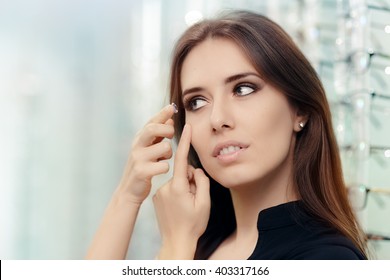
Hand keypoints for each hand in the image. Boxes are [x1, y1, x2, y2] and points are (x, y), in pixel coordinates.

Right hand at [118, 104, 175, 204]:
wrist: (129, 191)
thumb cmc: (143, 167)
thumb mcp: (148, 149)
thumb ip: (158, 135)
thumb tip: (170, 120)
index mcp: (139, 139)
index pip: (151, 122)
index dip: (162, 114)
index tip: (172, 107)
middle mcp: (136, 146)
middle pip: (152, 129)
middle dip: (166, 130)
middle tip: (171, 136)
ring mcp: (138, 159)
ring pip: (164, 147)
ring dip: (168, 153)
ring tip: (163, 159)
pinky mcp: (142, 172)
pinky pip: (164, 166)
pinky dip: (165, 167)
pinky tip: (160, 170)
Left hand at [153, 124, 210, 258]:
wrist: (176, 242)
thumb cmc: (193, 224)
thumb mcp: (204, 203)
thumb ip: (201, 182)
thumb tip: (194, 170)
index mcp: (178, 187)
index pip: (181, 158)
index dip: (185, 142)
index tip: (187, 127)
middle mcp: (165, 187)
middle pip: (182, 173)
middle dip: (190, 180)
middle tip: (195, 198)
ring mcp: (159, 193)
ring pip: (176, 181)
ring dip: (184, 188)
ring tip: (186, 206)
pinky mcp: (156, 198)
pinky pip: (170, 188)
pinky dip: (177, 193)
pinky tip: (179, 207)